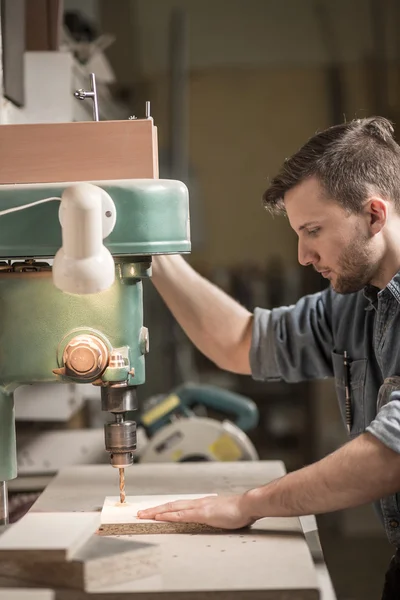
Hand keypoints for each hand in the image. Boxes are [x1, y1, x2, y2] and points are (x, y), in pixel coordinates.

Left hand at [137, 494, 256, 528]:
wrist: (248, 504)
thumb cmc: (239, 510)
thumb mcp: (222, 513)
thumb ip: (213, 515)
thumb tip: (210, 518)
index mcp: (201, 503)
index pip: (179, 505)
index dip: (165, 508)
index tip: (154, 511)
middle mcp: (198, 502)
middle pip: (171, 505)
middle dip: (155, 509)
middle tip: (141, 513)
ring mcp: (199, 507)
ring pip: (173, 508)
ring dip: (157, 511)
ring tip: (144, 515)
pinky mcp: (203, 513)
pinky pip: (182, 515)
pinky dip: (169, 515)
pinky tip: (161, 517)